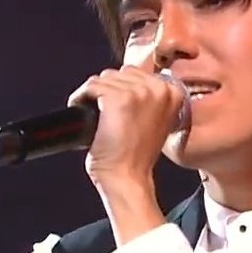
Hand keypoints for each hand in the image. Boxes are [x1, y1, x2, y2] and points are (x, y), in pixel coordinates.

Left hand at [66, 62, 184, 189]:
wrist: (128, 178)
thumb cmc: (137, 157)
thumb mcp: (156, 122)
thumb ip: (150, 100)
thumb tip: (127, 82)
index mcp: (172, 92)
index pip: (137, 73)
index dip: (120, 87)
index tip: (112, 104)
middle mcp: (158, 88)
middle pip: (119, 73)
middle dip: (107, 90)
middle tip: (101, 111)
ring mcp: (137, 92)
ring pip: (103, 79)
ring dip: (92, 94)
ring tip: (91, 111)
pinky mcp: (116, 99)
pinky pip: (90, 87)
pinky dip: (79, 98)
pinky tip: (79, 109)